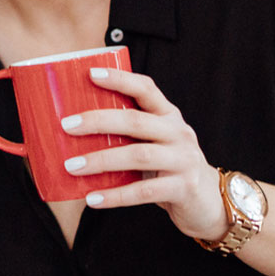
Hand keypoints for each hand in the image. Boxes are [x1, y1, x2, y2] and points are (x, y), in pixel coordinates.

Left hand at [58, 66, 226, 242]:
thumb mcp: (153, 144)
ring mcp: (183, 160)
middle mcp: (178, 133)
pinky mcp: (183, 188)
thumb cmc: (167, 168)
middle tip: (67, 125)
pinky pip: (143, 191)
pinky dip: (115, 195)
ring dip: (101, 160)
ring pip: (138, 155)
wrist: (207, 201)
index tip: (91, 74)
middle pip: (136, 121)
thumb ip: (125, 135)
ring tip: (72, 166)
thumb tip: (69, 136)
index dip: (120, 79)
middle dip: (98, 121)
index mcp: (168, 116)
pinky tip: (92, 198)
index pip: (146, 89)